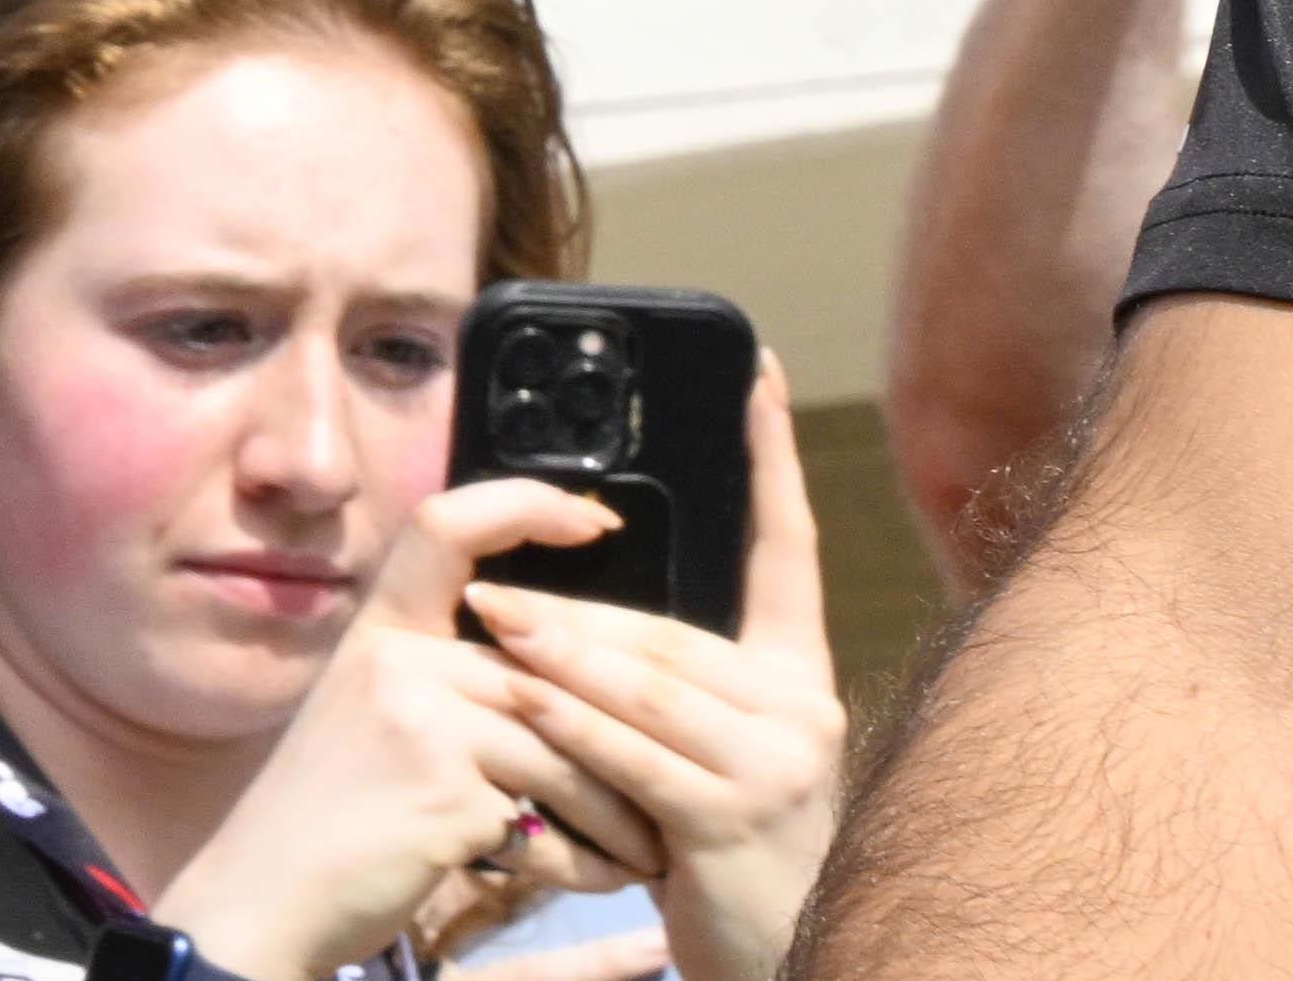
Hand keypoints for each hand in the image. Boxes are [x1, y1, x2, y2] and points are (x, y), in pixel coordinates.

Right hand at [160, 475, 638, 977]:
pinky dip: (584, 857)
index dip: (525, 501)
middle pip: (550, 663)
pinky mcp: (445, 790)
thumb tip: (560, 670)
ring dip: (620, 809)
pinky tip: (609, 878)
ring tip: (653, 847)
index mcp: (381, 630)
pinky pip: (547, 818)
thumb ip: (448, 679)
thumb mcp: (374, 717)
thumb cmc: (331, 818)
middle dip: (624, 724)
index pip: (446, 524)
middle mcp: (399, 659)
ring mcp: (423, 719)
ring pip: (566, 746)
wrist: (260, 902)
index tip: (596, 519)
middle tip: (677, 758)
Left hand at [455, 361, 846, 980]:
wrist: (783, 954)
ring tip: (490, 624)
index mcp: (799, 675)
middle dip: (581, 605)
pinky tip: (524, 708)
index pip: (788, 545)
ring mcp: (777, 760)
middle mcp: (803, 705)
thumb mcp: (712, 756)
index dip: (769, 456)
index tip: (755, 370)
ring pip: (650, 688)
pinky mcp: (735, 815)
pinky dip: (574, 730)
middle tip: (494, 581)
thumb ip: (676, 689)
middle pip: (675, 633)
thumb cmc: (725, 852)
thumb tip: (575, 620)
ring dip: (561, 655)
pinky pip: (637, 759)